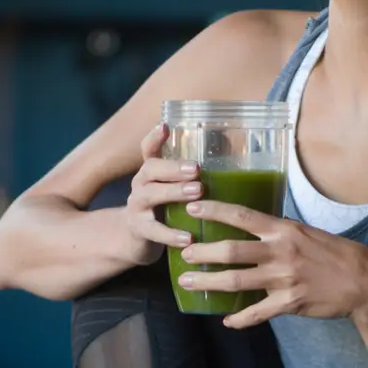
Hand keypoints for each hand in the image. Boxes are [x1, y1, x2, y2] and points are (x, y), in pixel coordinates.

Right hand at [124, 124, 204, 266]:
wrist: (135, 240)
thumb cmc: (164, 209)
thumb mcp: (173, 189)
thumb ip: (192, 176)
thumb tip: (233, 155)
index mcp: (151, 172)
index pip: (149, 149)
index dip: (154, 138)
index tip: (165, 126)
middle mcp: (140, 184)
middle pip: (150, 168)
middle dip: (173, 167)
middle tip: (197, 169)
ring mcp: (137, 206)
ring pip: (150, 195)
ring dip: (174, 192)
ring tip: (197, 193)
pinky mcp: (139, 230)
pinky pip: (154, 231)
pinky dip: (171, 234)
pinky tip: (188, 238)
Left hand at [177, 198, 367, 327]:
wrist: (365, 282)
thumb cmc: (336, 254)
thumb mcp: (308, 233)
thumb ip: (281, 232)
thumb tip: (258, 226)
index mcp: (284, 231)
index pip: (242, 216)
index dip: (215, 211)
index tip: (192, 207)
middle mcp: (280, 252)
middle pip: (232, 251)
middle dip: (203, 252)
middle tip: (183, 252)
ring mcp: (284, 279)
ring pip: (236, 281)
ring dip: (209, 282)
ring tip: (189, 282)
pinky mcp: (290, 303)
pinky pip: (258, 313)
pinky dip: (240, 319)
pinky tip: (227, 321)